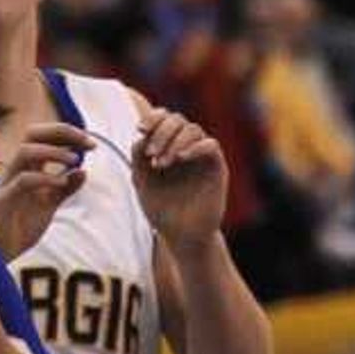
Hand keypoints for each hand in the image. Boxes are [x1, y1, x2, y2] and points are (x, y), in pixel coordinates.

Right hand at [0, 122, 93, 259]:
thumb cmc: (21, 226)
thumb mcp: (49, 205)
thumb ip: (65, 189)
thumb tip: (83, 171)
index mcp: (25, 167)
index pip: (43, 136)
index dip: (67, 134)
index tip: (91, 144)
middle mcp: (15, 168)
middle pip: (32, 133)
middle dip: (61, 131)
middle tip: (87, 142)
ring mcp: (8, 182)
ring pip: (25, 151)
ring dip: (54, 151)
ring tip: (75, 160)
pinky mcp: (4, 199)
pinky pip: (23, 181)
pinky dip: (44, 178)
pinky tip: (62, 183)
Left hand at [133, 110, 226, 252]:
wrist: (181, 235)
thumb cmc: (160, 209)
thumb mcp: (141, 181)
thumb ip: (138, 158)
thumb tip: (140, 136)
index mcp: (166, 145)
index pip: (162, 117)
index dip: (152, 118)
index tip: (139, 130)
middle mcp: (185, 147)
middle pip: (176, 119)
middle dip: (160, 132)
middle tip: (151, 154)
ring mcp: (201, 156)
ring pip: (193, 129)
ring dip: (174, 141)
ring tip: (161, 163)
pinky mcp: (216, 168)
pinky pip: (211, 145)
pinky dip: (195, 146)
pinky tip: (180, 158)